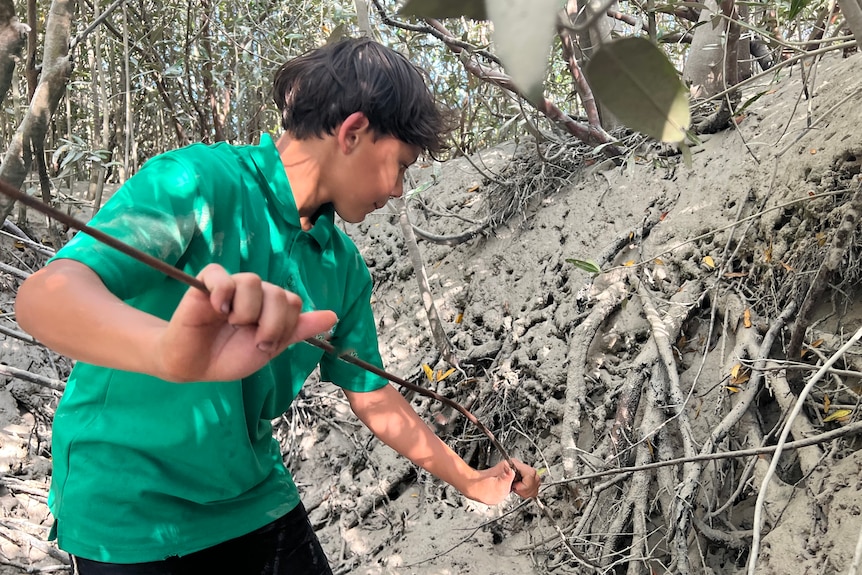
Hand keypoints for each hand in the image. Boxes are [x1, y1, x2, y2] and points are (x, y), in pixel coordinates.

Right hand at [157, 264, 336, 381]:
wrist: (195, 366)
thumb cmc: (230, 356)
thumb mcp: (270, 347)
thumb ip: (298, 330)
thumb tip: (333, 316)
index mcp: (271, 306)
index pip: (293, 302)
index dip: (284, 326)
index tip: (266, 345)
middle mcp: (255, 293)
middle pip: (278, 293)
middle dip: (269, 324)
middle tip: (253, 340)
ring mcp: (231, 286)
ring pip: (253, 282)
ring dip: (246, 312)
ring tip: (231, 325)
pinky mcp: (205, 284)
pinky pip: (221, 275)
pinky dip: (222, 292)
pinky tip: (217, 310)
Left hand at [466, 458, 540, 504]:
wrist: (477, 487)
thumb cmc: (483, 486)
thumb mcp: (495, 485)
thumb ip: (506, 478)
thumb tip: (511, 470)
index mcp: (513, 466)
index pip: (531, 474)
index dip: (526, 484)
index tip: (516, 488)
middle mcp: (516, 468)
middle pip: (535, 477)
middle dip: (528, 487)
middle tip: (517, 491)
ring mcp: (517, 473)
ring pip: (534, 481)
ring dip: (528, 490)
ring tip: (517, 491)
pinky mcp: (517, 478)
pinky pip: (530, 484)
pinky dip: (527, 490)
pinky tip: (518, 492)